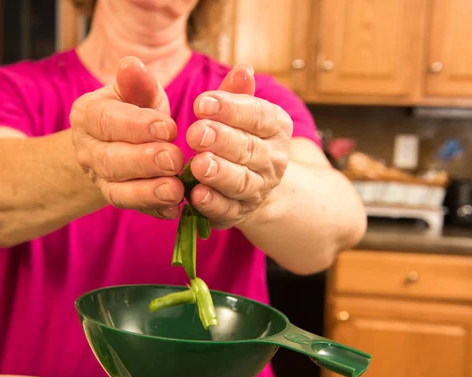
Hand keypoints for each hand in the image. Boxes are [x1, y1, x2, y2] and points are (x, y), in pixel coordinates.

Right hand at [70, 57, 183, 219]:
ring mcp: (99, 179)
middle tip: (175, 159)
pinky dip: (153, 210)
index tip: (168, 127)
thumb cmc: (136, 110)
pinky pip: (131, 209)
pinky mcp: (116, 199)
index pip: (107, 121)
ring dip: (148, 192)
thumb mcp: (137, 92)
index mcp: (88, 115)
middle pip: (110, 160)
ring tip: (177, 190)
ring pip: (117, 191)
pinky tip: (173, 209)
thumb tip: (131, 63)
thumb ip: (138, 83)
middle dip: (145, 161)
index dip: (137, 126)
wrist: (119, 141)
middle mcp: (87, 150)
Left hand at [186, 65, 293, 228]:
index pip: (258, 116)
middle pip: (249, 149)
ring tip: (198, 164)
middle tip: (195, 133)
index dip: (231, 109)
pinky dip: (212, 203)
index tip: (202, 102)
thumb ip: (238, 93)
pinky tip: (195, 195)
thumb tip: (244, 68)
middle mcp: (273, 160)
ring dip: (219, 174)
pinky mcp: (239, 213)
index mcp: (276, 128)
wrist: (255, 184)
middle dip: (222, 140)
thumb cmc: (241, 138)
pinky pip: (228, 210)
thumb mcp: (242, 113)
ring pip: (240, 181)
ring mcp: (258, 190)